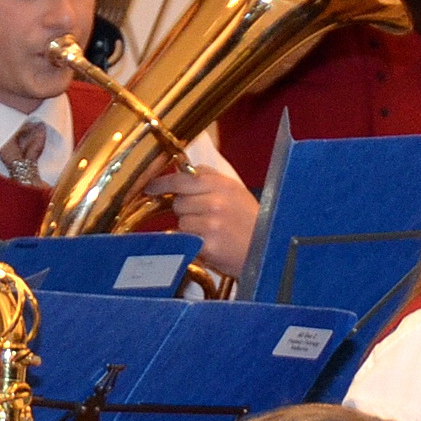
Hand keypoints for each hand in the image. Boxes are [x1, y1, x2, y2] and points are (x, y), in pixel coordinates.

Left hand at [148, 161, 262, 275]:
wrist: (269, 251)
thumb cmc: (253, 222)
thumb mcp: (237, 192)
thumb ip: (210, 179)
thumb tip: (182, 170)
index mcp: (223, 184)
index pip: (182, 178)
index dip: (162, 183)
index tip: (151, 188)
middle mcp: (216, 201)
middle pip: (178, 202)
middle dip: (186, 210)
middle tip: (205, 217)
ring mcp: (211, 224)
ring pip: (181, 222)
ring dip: (190, 228)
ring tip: (212, 232)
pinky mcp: (208, 245)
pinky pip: (186, 240)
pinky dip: (193, 243)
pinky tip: (211, 243)